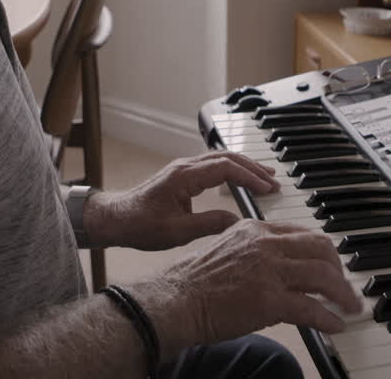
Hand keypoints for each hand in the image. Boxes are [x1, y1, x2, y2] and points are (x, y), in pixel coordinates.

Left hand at [84, 151, 279, 250]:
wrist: (115, 219)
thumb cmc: (139, 225)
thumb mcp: (177, 232)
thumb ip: (209, 225)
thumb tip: (238, 222)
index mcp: (183, 176)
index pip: (225, 168)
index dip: (249, 177)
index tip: (267, 189)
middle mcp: (185, 167)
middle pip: (227, 158)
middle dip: (253, 168)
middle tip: (275, 182)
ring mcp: (183, 169)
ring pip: (221, 159)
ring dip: (245, 167)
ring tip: (266, 178)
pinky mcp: (182, 176)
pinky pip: (213, 166)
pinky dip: (232, 170)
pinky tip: (242, 179)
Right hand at [149, 220, 362, 350]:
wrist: (175, 301)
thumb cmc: (195, 282)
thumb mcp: (229, 251)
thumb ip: (257, 253)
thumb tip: (282, 269)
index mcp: (255, 230)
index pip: (302, 233)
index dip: (323, 251)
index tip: (331, 265)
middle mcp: (265, 244)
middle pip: (320, 248)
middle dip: (338, 269)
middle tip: (344, 286)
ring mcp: (268, 270)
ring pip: (322, 275)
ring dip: (342, 293)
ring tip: (349, 306)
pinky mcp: (269, 299)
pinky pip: (311, 307)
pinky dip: (328, 318)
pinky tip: (335, 325)